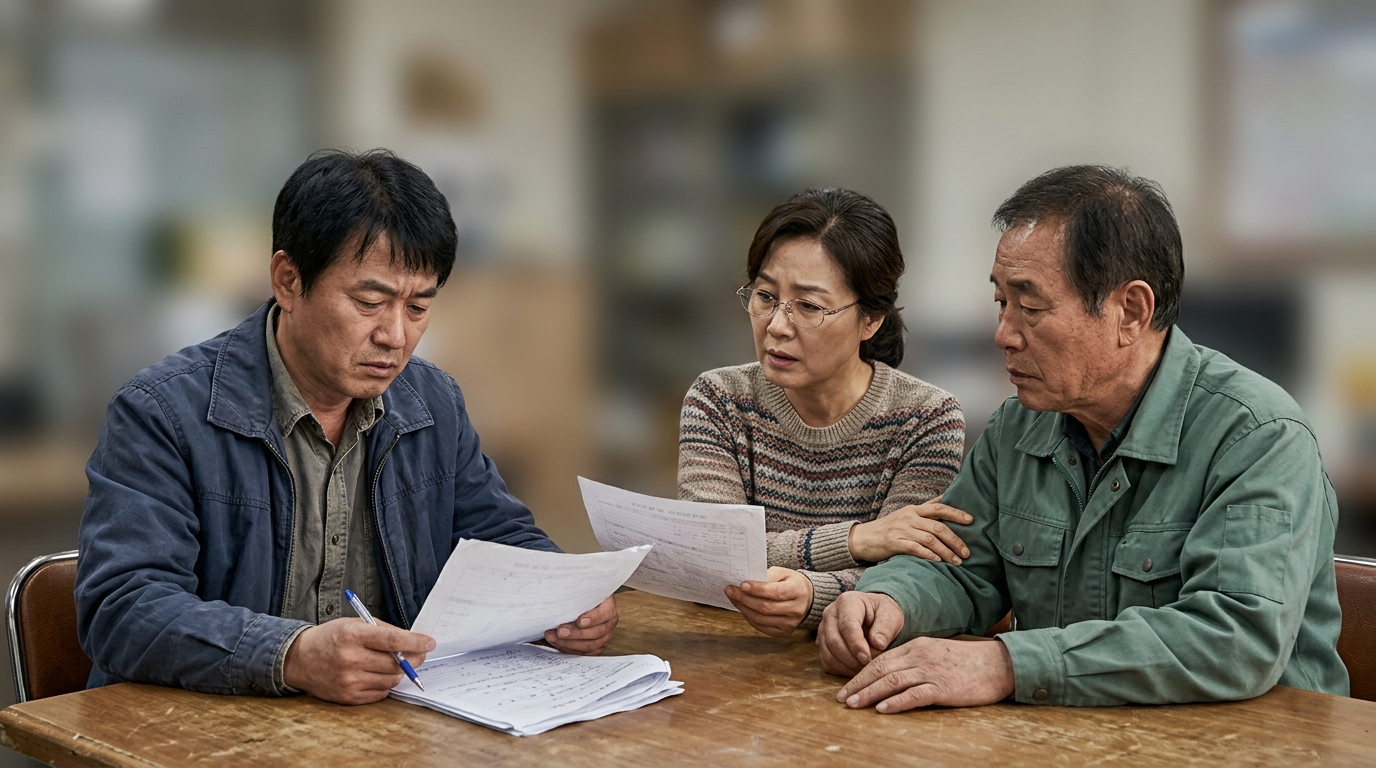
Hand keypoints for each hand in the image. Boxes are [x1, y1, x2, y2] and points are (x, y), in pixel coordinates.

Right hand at [283, 618, 434, 704]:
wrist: (300, 659)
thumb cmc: (331, 638)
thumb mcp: (354, 624)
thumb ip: (383, 631)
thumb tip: (412, 641)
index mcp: (352, 636)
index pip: (392, 640)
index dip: (415, 642)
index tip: (430, 643)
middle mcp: (350, 659)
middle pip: (395, 663)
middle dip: (414, 658)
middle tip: (419, 654)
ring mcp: (349, 681)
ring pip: (391, 679)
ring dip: (399, 672)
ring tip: (394, 663)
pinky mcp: (348, 697)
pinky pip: (381, 692)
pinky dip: (386, 683)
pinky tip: (378, 674)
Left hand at [545, 596, 617, 654]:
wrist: (584, 603)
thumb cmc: (581, 595)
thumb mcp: (582, 590)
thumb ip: (576, 593)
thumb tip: (561, 594)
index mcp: (609, 605)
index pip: (605, 613)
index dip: (593, 618)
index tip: (579, 621)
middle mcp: (610, 622)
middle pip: (596, 633)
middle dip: (576, 633)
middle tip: (560, 630)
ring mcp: (605, 636)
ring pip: (590, 646)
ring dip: (569, 643)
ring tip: (553, 637)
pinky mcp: (597, 646)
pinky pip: (585, 653)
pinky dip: (570, 649)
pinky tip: (557, 643)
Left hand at [724, 566, 813, 636]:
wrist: (806, 598)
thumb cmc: (790, 582)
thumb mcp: (783, 572)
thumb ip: (768, 575)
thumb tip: (748, 583)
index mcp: (798, 591)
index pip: (776, 592)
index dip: (758, 589)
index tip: (742, 584)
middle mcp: (796, 610)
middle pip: (766, 607)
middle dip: (745, 599)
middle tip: (730, 590)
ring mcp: (790, 624)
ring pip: (761, 619)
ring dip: (743, 608)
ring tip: (733, 598)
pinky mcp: (783, 632)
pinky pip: (761, 627)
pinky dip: (748, 617)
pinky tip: (742, 607)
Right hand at [816, 590, 904, 675]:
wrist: (874, 615)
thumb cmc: (883, 614)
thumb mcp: (891, 615)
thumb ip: (886, 628)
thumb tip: (878, 644)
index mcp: (847, 602)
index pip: (847, 625)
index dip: (856, 644)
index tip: (867, 659)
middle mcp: (830, 613)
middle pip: (833, 641)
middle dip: (851, 658)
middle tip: (868, 666)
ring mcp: (823, 629)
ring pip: (827, 653)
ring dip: (845, 666)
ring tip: (864, 669)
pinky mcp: (822, 643)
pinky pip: (826, 662)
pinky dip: (840, 670)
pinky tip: (855, 669)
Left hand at [836, 636, 1014, 712]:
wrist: (998, 664)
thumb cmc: (967, 663)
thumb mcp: (935, 654)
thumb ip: (914, 662)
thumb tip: (891, 675)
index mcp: (916, 647)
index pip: (881, 660)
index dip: (860, 674)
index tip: (846, 688)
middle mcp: (920, 656)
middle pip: (881, 669)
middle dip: (858, 684)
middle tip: (842, 699)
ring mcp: (931, 671)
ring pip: (893, 681)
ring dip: (869, 693)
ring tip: (854, 704)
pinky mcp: (943, 687)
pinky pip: (915, 695)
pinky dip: (896, 702)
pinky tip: (882, 709)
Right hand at [848, 498, 972, 564]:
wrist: (862, 538)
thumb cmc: (888, 527)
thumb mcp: (906, 513)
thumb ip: (926, 507)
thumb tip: (945, 497)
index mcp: (914, 510)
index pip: (939, 508)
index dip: (956, 513)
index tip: (971, 520)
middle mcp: (909, 517)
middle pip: (938, 527)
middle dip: (955, 540)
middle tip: (966, 552)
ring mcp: (901, 530)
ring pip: (929, 540)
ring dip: (945, 551)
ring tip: (956, 561)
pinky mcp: (894, 543)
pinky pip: (915, 548)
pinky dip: (928, 555)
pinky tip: (937, 561)